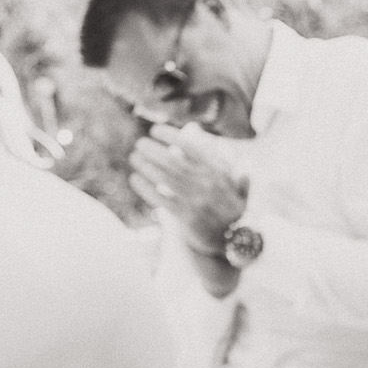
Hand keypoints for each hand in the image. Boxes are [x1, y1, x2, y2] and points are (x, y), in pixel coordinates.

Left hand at [129, 122, 246, 255]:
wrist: (233, 239)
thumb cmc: (227, 203)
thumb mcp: (227, 175)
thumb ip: (208, 151)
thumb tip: (192, 128)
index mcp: (219, 170)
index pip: (191, 146)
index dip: (171, 135)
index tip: (155, 129)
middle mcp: (208, 183)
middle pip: (174, 161)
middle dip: (154, 150)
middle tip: (140, 143)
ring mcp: (197, 201)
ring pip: (165, 178)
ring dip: (147, 166)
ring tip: (134, 157)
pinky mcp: (187, 218)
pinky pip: (162, 199)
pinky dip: (146, 188)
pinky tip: (134, 179)